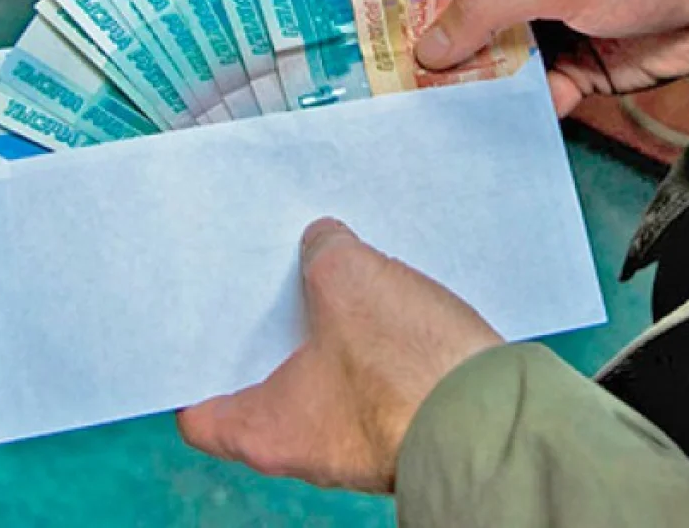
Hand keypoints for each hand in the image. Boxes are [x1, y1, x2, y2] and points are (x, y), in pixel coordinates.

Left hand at [177, 218, 501, 492]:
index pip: (200, 409)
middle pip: (264, 377)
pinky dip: (367, 341)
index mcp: (265, 429)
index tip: (201, 318)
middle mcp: (303, 447)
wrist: (493, 416)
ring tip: (329, 270)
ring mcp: (355, 441)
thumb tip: (323, 242)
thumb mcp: (347, 278)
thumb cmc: (406, 367)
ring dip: (325, 326)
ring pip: (321, 374)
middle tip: (270, 271)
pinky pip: (368, 377)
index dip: (195, 359)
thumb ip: (321, 250)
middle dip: (269, 322)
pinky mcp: (400, 425)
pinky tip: (382, 296)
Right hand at [416, 0, 688, 116]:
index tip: (380, 46)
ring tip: (454, 117)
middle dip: (446, 60)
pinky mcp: (585, 68)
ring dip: (487, 90)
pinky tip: (526, 118)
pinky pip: (543, 93)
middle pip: (471, 30)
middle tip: (407, 94)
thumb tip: (430, 45)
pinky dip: (533, 107)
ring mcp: (556, 29)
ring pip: (503, 68)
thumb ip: (489, 8)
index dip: (415, 9)